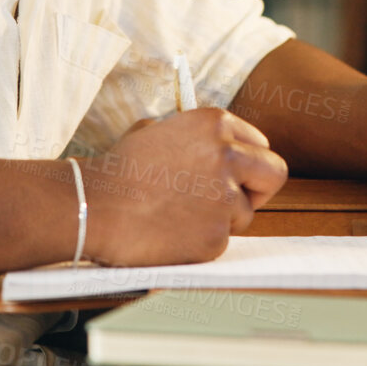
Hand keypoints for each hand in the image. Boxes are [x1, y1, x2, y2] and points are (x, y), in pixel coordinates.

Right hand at [79, 108, 288, 266]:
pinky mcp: (216, 235)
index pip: (260, 144)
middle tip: (234, 199)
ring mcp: (224, 197)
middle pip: (274, 174)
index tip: (234, 174)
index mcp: (214, 124)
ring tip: (178, 215)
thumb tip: (216, 142)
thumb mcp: (155, 130)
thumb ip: (193, 135)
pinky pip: (222, 240)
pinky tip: (170, 232)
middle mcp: (227, 155)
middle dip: (258, 189)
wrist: (92, 207)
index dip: (247, 163)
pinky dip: (201, 241)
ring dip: (221, 218)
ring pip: (245, 213)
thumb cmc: (118, 170)